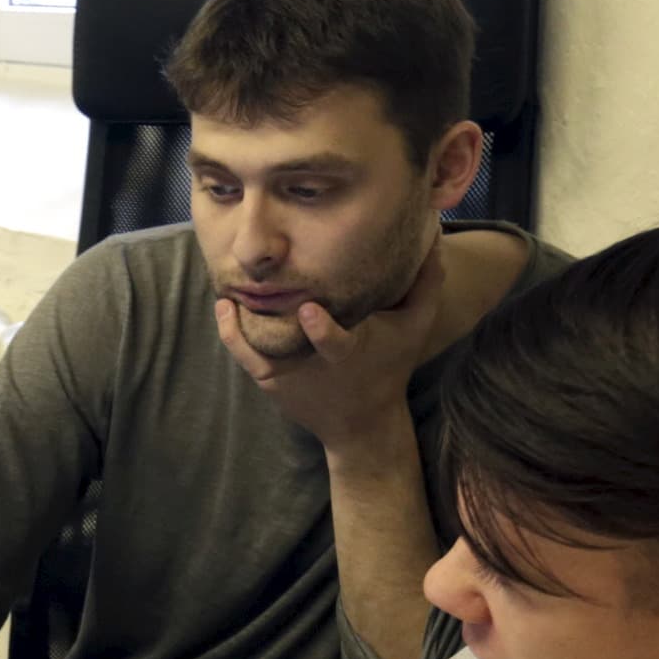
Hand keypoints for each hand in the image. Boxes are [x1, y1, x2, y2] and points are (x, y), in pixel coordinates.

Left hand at [212, 231, 448, 455]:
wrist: (361, 423)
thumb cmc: (389, 366)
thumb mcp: (414, 327)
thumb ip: (425, 284)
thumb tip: (433, 235)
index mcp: (348, 352)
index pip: (334, 343)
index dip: (321, 331)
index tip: (309, 311)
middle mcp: (313, 366)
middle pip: (286, 342)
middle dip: (269, 321)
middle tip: (248, 288)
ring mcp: (288, 374)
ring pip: (255, 349)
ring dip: (238, 323)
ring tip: (228, 292)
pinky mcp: (270, 381)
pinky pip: (244, 356)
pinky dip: (231, 333)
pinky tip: (224, 306)